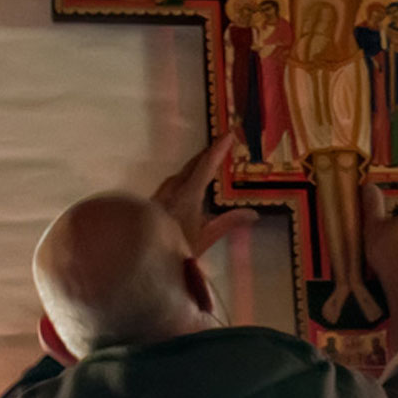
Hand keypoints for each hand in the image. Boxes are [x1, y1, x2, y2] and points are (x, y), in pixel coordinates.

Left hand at [152, 134, 258, 255]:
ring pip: (179, 176)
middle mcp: (172, 191)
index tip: (228, 134)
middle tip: (220, 146)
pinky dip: (183, 180)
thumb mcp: (206, 238)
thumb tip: (253, 213)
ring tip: (206, 164)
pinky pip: (171, 185)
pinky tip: (186, 187)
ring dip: (193, 168)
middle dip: (206, 156)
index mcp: (187, 195)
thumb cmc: (178, 251)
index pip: (205, 166)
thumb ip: (229, 223)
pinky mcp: (152, 205)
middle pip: (190, 167)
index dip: (218, 150)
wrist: (143, 263)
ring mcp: (159, 197)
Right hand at [361, 183, 397, 296]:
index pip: (396, 220)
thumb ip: (372, 206)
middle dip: (393, 242)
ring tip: (384, 266)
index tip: (376, 238)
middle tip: (378, 252)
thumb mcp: (372, 226)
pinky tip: (393, 276)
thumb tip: (370, 184)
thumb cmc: (385, 253)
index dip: (384, 229)